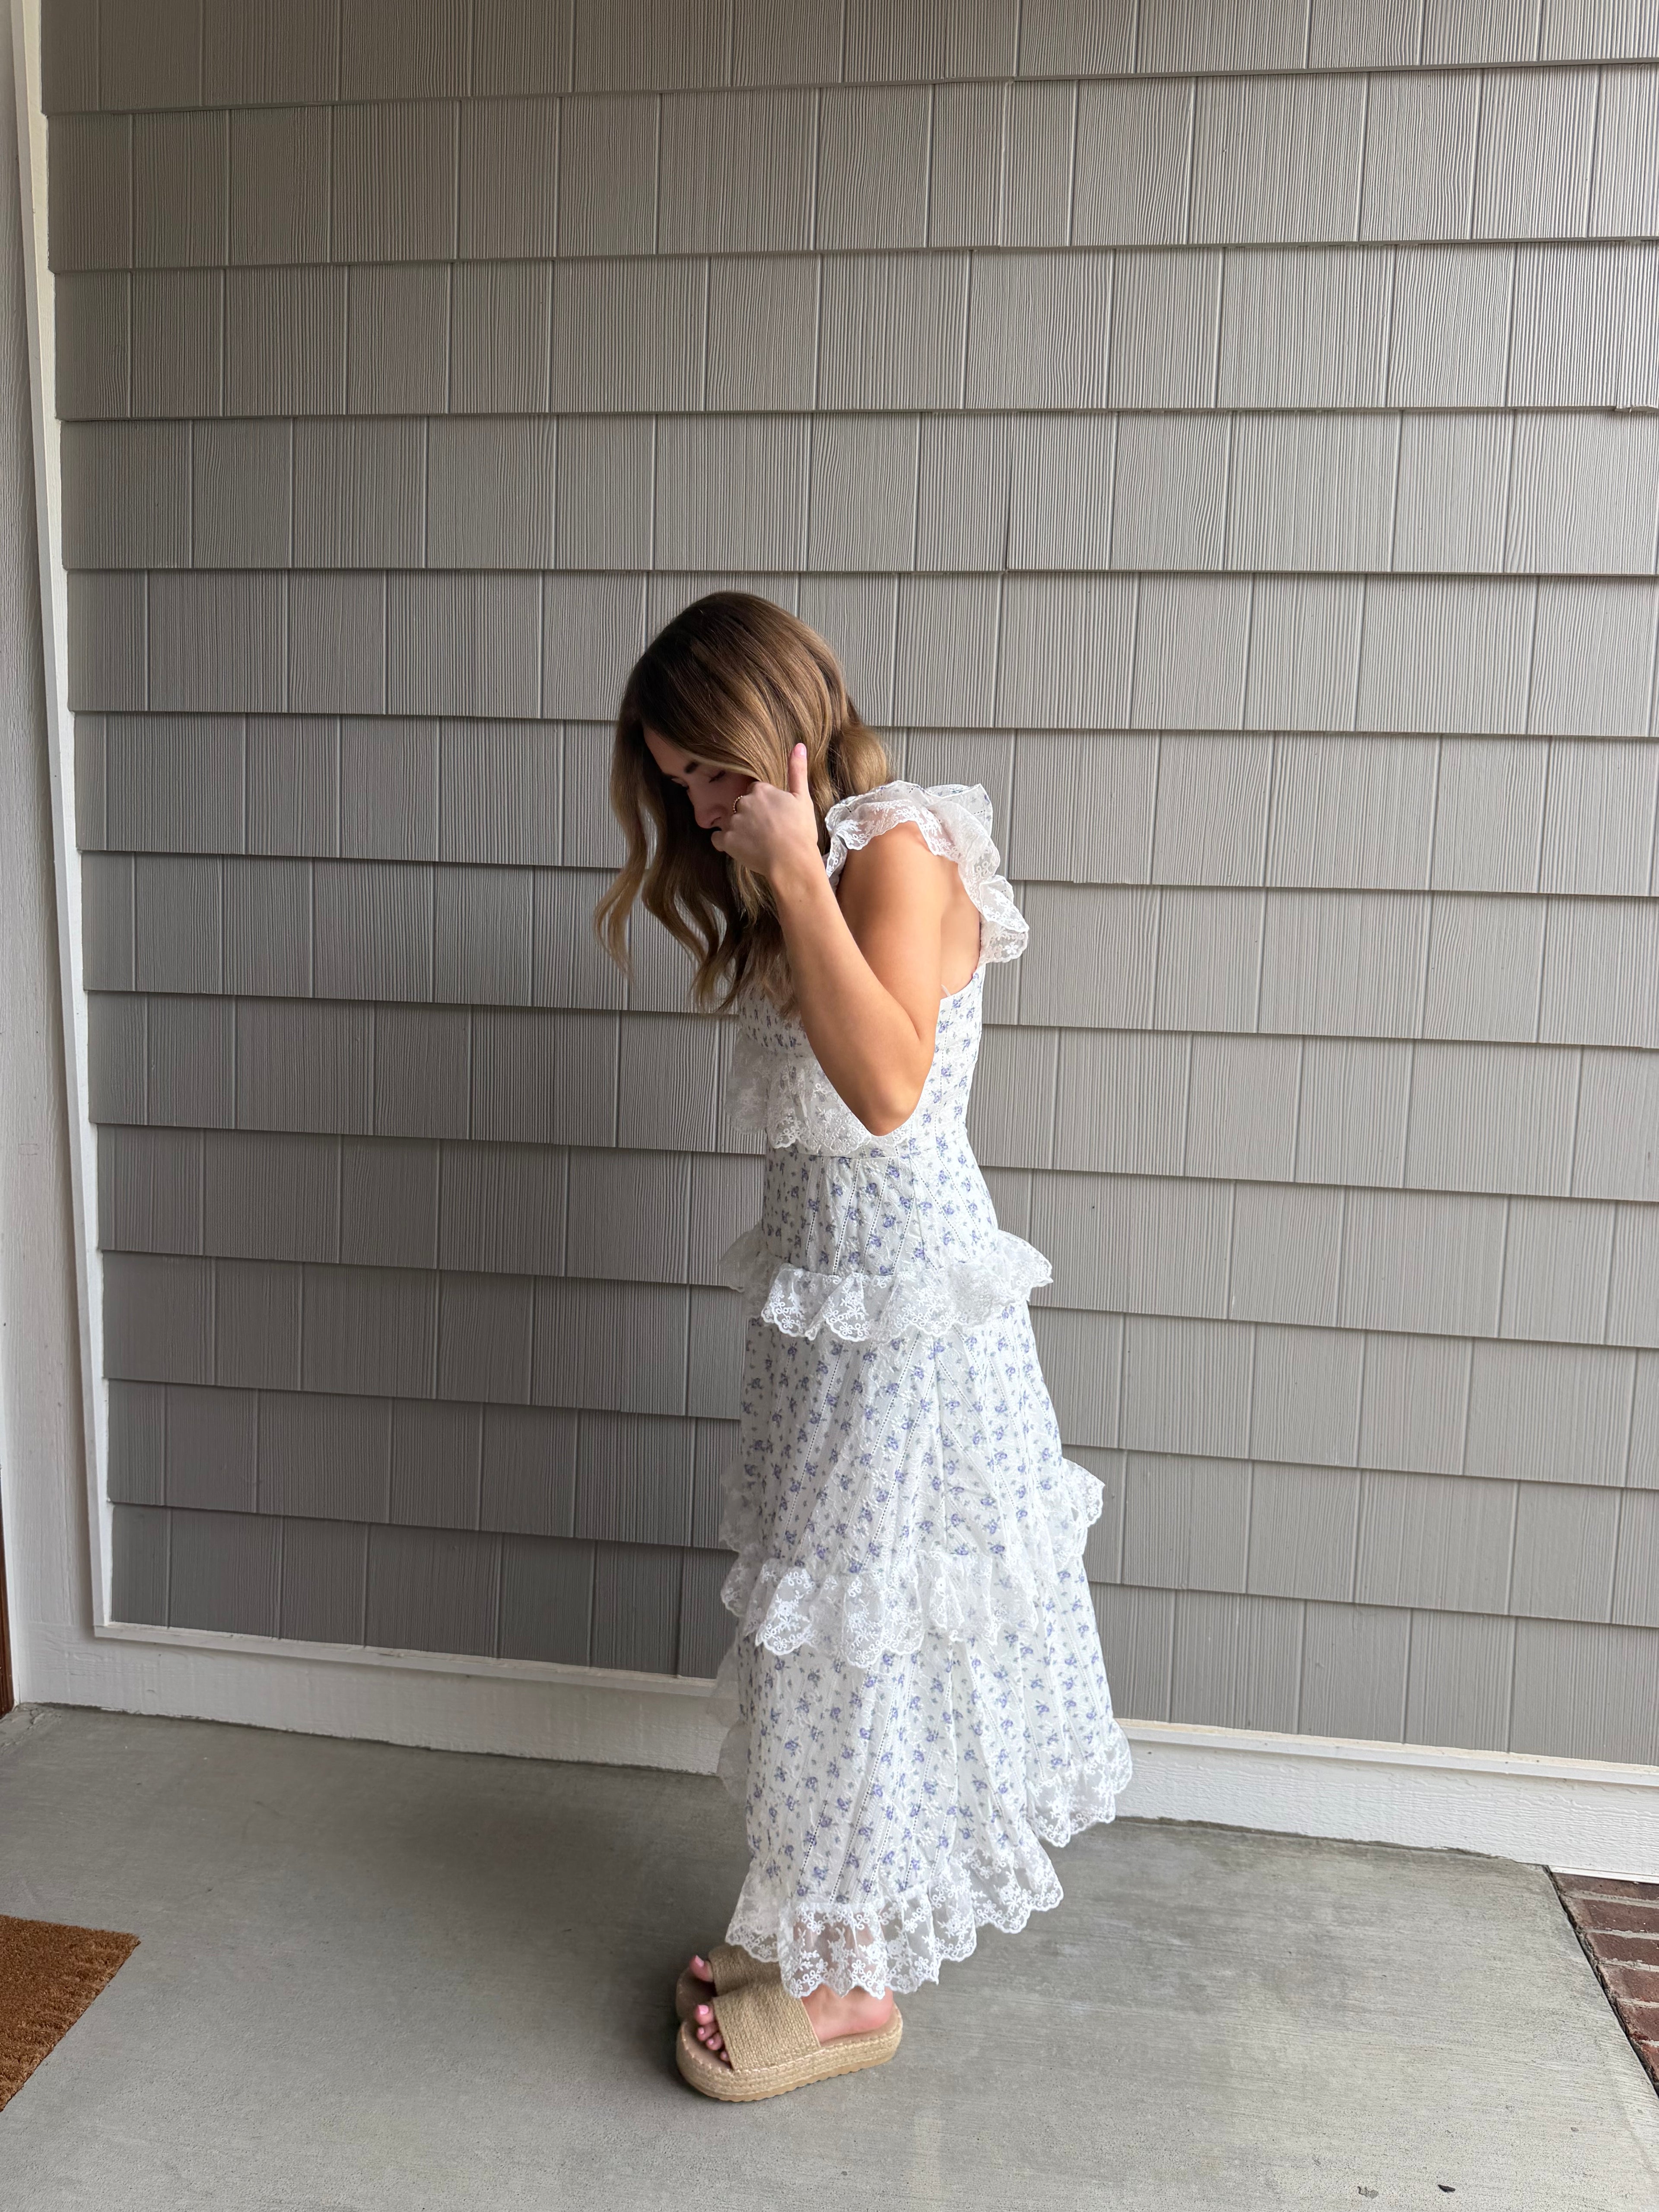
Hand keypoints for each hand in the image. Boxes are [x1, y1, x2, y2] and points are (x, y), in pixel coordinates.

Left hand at [711, 743, 821, 888]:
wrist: (792, 861)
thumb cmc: (801, 831)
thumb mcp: (803, 798)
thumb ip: (797, 771)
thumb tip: (798, 745)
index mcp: (761, 790)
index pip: (756, 792)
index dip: (765, 805)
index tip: (774, 817)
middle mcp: (744, 802)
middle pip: (742, 806)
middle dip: (750, 816)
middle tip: (766, 832)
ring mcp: (734, 821)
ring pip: (731, 822)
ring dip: (739, 830)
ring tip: (756, 843)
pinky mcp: (727, 840)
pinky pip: (718, 839)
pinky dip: (725, 844)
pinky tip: (740, 849)